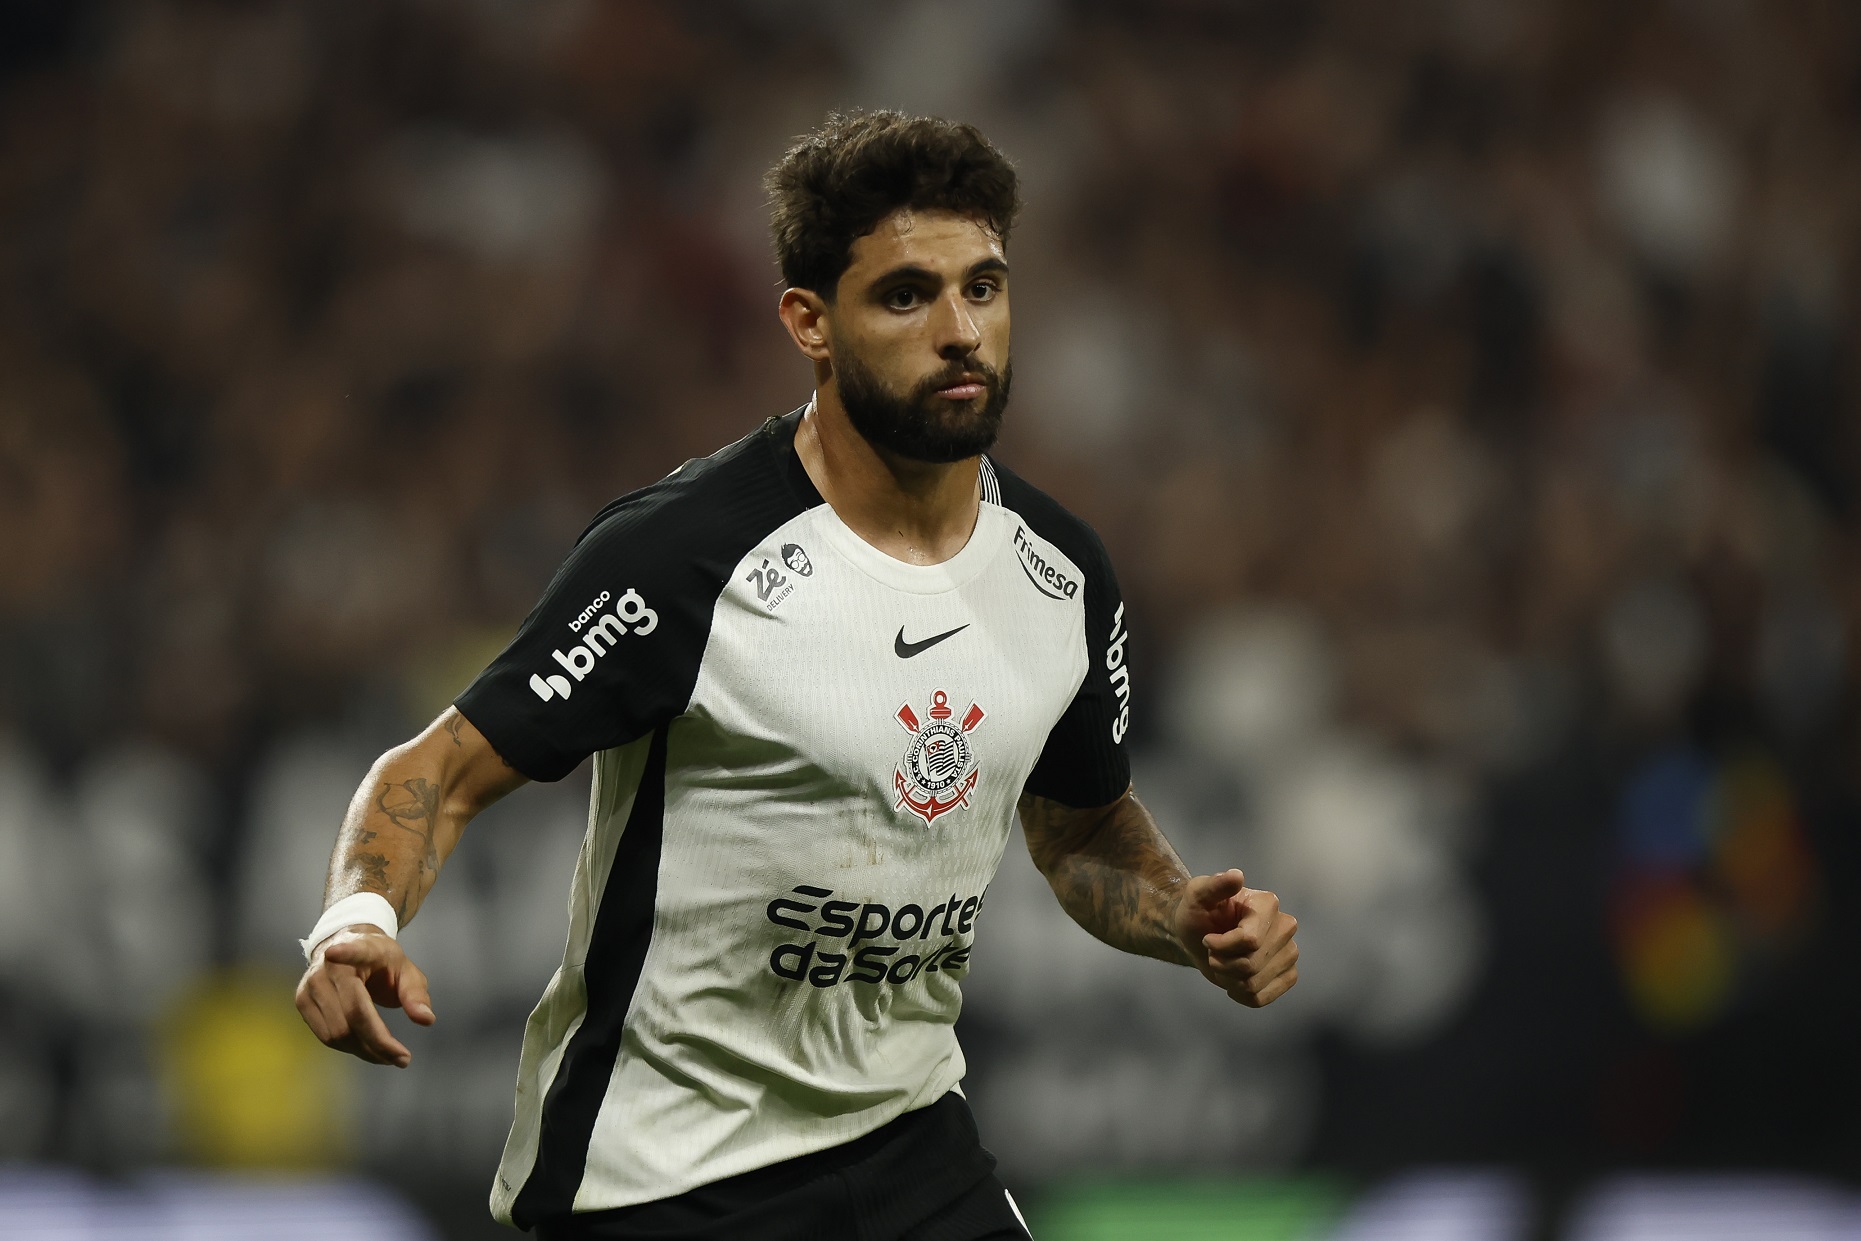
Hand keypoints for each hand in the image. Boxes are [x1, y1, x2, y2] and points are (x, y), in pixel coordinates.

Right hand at [294, 926, 434, 1066]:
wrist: (345, 947)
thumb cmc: (380, 962)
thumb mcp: (405, 970)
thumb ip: (416, 994)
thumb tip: (426, 1020)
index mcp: (359, 948)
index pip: (351, 951)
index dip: (344, 953)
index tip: (333, 953)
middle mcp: (328, 967)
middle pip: (352, 1015)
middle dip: (378, 1043)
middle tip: (403, 1059)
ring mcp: (310, 985)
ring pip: (336, 1032)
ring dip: (364, 1051)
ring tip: (389, 1056)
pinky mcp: (301, 1001)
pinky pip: (326, 1036)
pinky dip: (350, 1048)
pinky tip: (368, 1048)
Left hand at [1175, 870, 1298, 1007]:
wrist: (1199, 936)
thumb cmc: (1198, 913)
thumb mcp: (1196, 895)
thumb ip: (1213, 885)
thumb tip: (1236, 876)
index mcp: (1267, 904)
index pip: (1249, 940)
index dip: (1221, 946)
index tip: (1208, 939)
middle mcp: (1285, 926)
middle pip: (1252, 964)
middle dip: (1223, 964)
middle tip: (1214, 953)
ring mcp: (1290, 952)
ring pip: (1255, 984)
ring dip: (1229, 980)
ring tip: (1223, 964)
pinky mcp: (1287, 974)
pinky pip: (1263, 997)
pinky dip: (1241, 994)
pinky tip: (1233, 980)